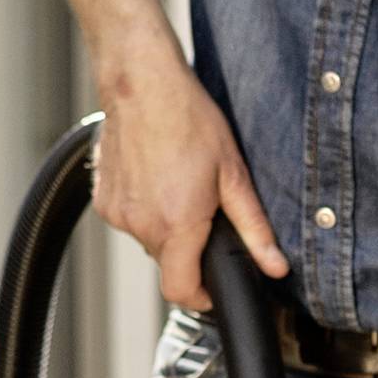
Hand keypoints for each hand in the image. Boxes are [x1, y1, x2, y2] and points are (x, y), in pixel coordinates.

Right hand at [93, 55, 286, 309]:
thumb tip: (274, 267)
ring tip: (176, 184)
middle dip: (188, 248)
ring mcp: (118, 215)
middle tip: (201, 209)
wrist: (139, 80)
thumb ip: (254, 228)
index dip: (200, 297)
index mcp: (177, 226)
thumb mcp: (233, 174)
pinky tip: (153, 176)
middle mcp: (142, 226)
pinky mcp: (103, 201)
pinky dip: (143, 208)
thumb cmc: (186, 117)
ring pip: (149, 240)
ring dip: (165, 226)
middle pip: (168, 264)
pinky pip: (129, 220)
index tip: (211, 286)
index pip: (182, 293)